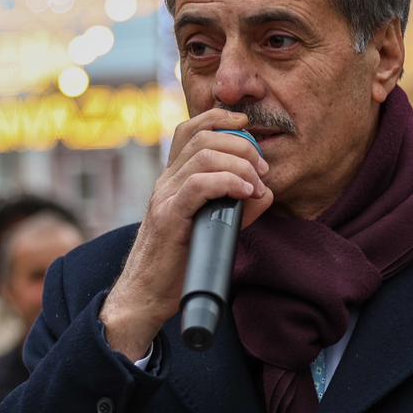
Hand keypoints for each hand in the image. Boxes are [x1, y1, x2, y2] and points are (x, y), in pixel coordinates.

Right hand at [102, 108, 273, 359]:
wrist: (147, 294)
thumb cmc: (179, 263)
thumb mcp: (212, 226)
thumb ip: (237, 206)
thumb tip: (265, 192)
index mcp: (173, 178)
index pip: (191, 129)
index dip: (221, 118)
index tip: (249, 126)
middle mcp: (166, 181)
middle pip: (203, 137)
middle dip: (241, 144)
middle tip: (263, 168)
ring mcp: (164, 196)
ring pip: (203, 156)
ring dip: (240, 164)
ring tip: (256, 184)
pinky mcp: (168, 216)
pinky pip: (198, 184)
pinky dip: (228, 182)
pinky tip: (245, 193)